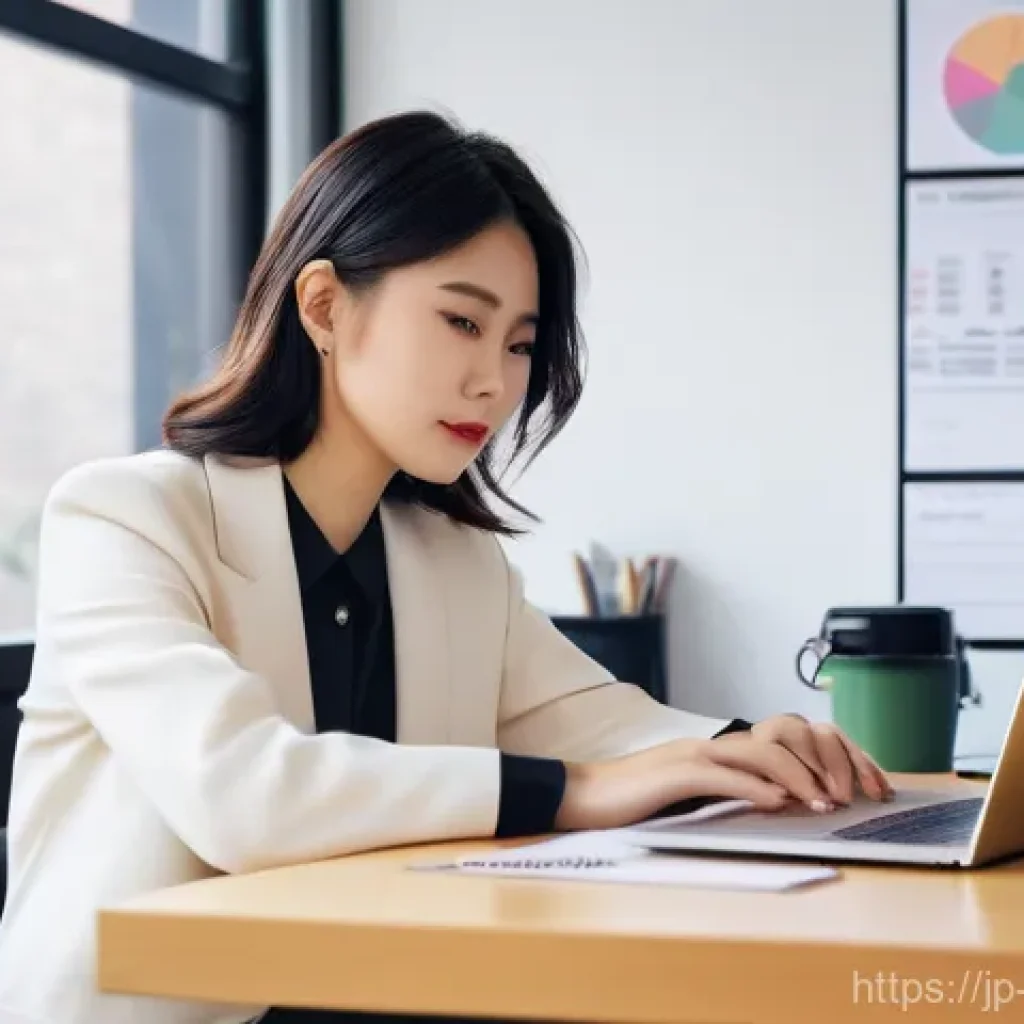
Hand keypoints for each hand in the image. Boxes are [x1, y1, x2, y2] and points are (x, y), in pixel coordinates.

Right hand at [554, 714, 893, 831]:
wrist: (584, 795)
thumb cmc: (634, 800)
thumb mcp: (690, 794)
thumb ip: (728, 791)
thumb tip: (774, 799)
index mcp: (714, 750)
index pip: (777, 743)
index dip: (814, 759)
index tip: (842, 785)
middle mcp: (708, 745)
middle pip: (777, 741)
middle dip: (817, 765)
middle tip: (843, 796)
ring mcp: (691, 755)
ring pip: (757, 754)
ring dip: (796, 777)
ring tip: (822, 802)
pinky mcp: (675, 774)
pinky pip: (722, 776)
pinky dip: (754, 788)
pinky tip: (777, 801)